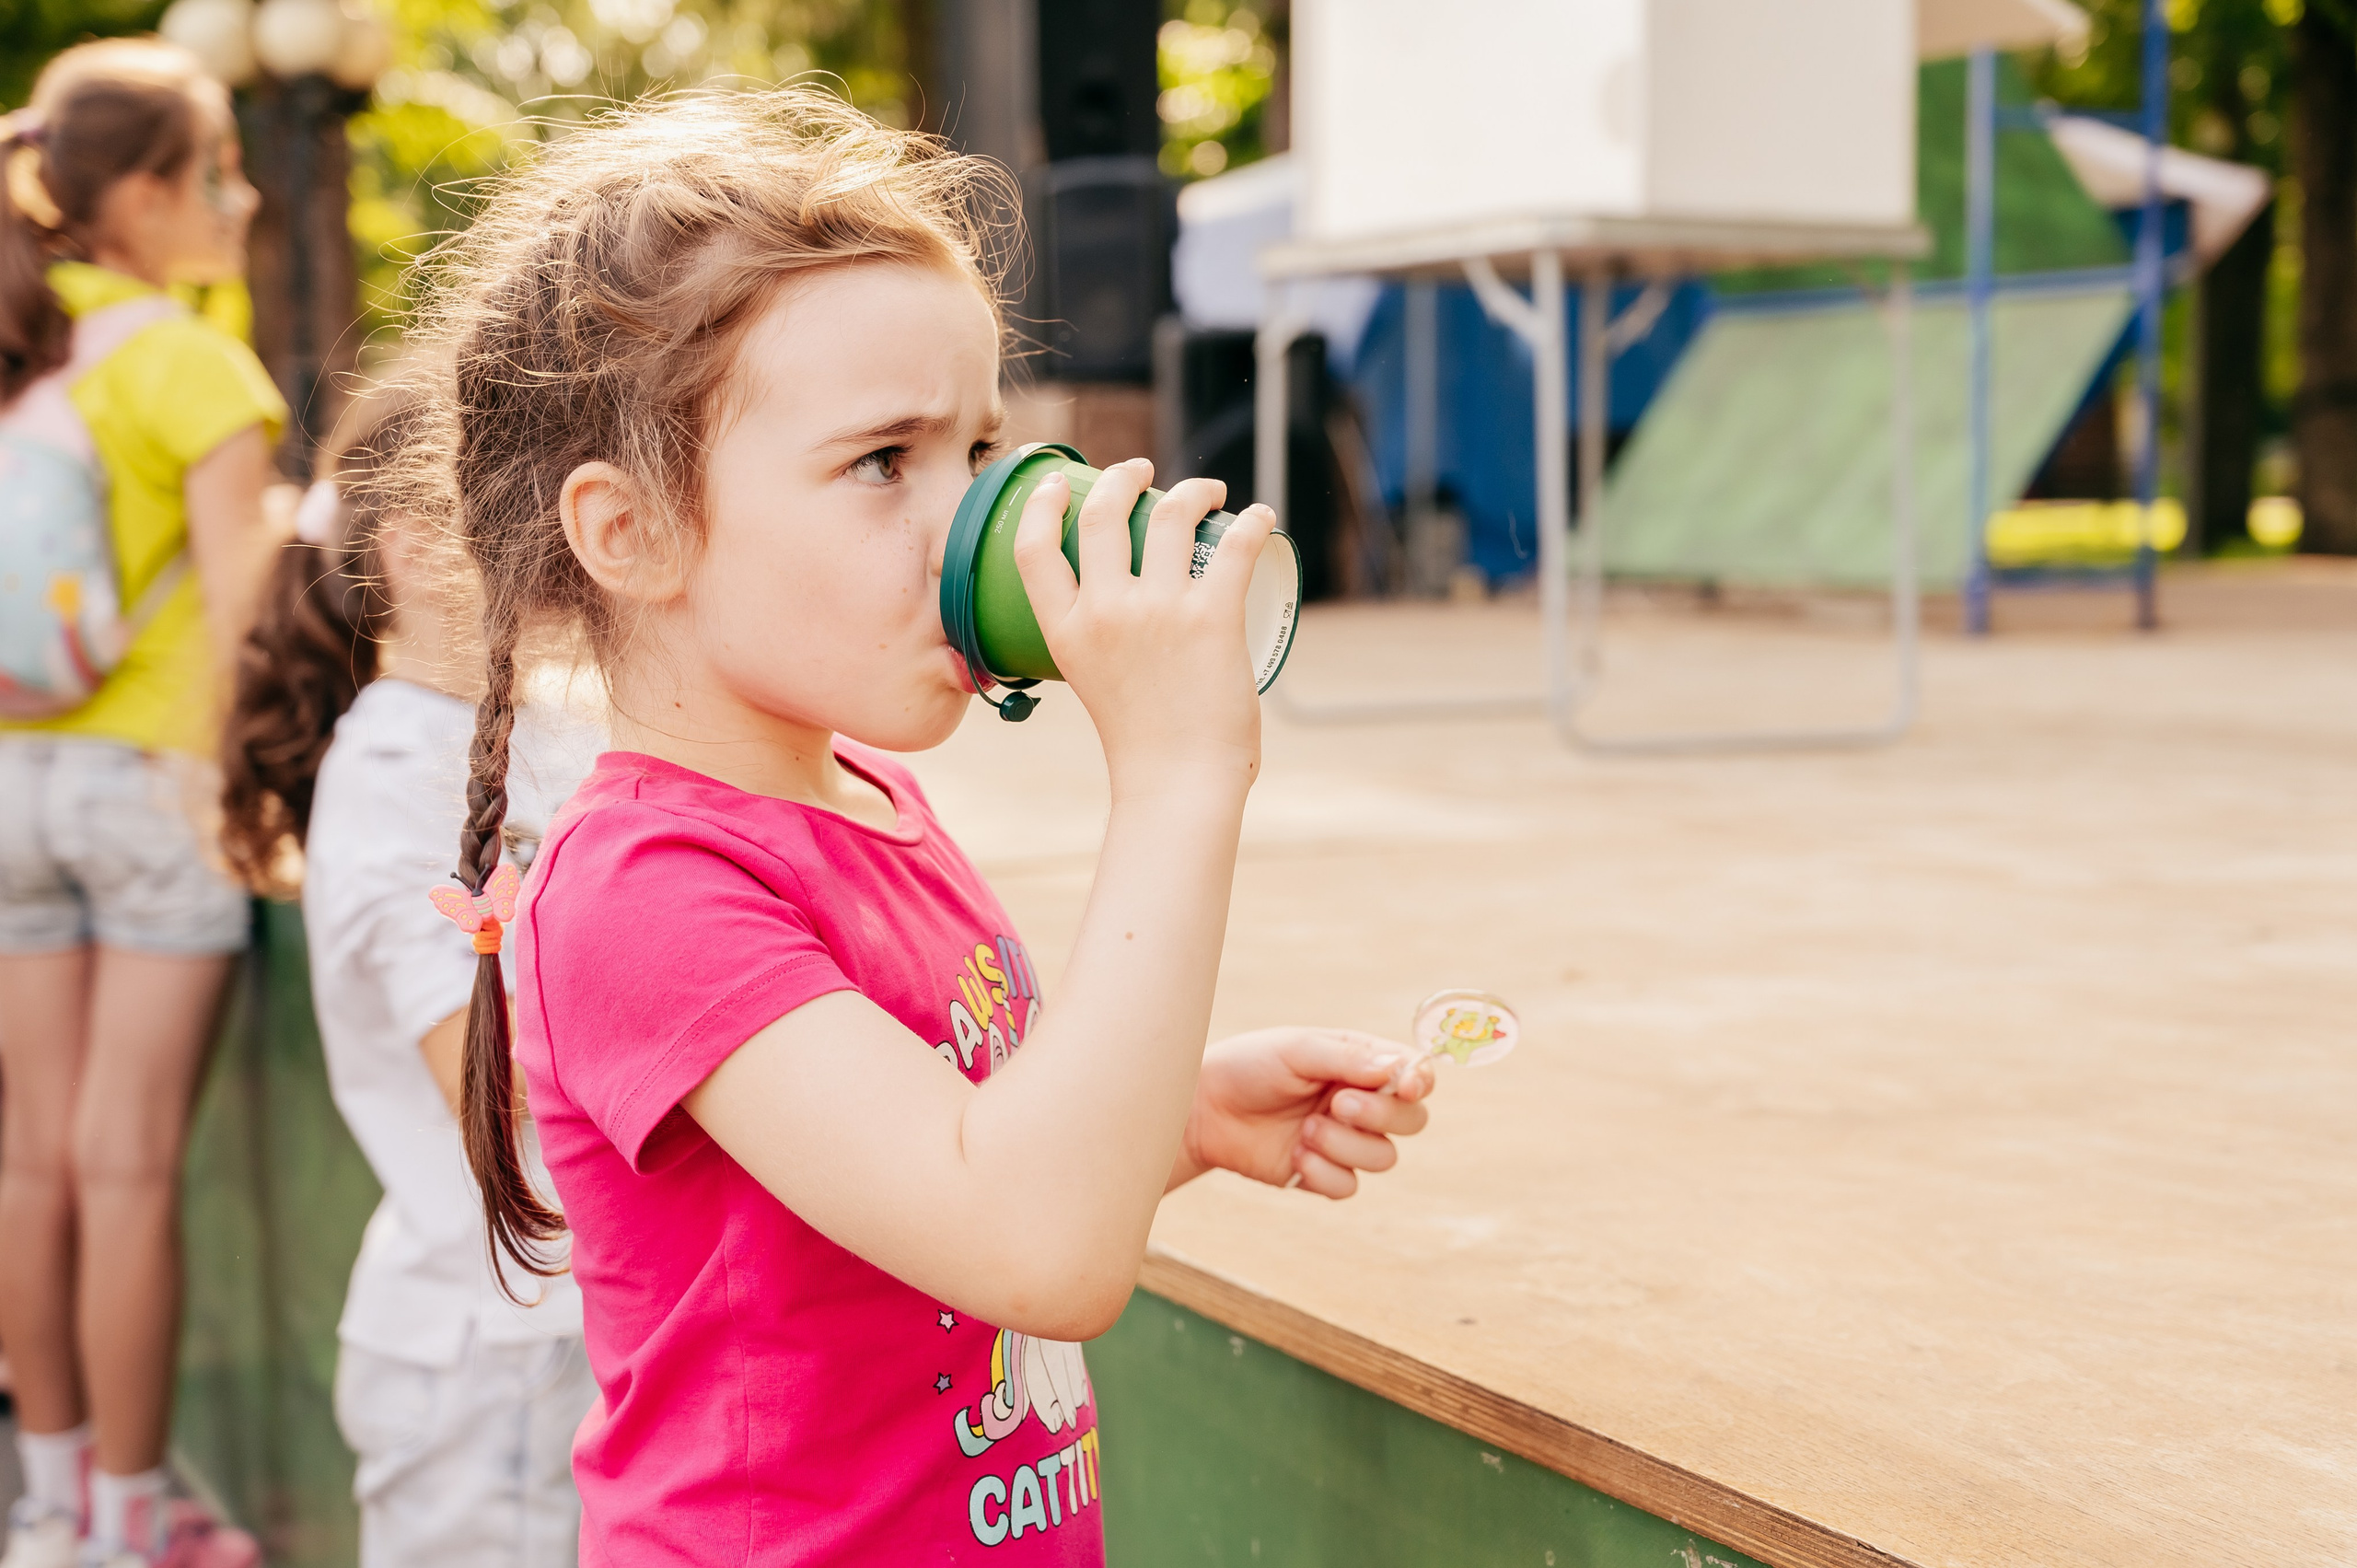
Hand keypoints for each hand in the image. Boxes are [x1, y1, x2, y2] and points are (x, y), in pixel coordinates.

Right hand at [1010, 460, 1274, 800]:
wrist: (1179, 783)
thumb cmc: (1142, 745)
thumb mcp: (1091, 681)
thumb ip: (1097, 643)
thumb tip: (1120, 613)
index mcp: (1066, 631)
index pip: (1034, 547)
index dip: (1042, 503)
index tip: (1059, 481)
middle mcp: (1105, 612)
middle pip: (1104, 512)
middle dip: (1123, 476)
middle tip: (1144, 471)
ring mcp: (1159, 611)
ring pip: (1172, 514)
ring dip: (1194, 491)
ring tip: (1209, 493)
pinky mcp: (1213, 616)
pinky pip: (1234, 546)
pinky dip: (1252, 521)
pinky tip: (1259, 516)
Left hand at [1174, 1028, 1435, 1199]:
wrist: (1203, 1109)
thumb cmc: (1248, 1066)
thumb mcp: (1297, 1050)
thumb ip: (1349, 1059)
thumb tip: (1398, 1070)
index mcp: (1361, 1063)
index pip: (1415, 1073)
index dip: (1420, 1081)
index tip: (1407, 1086)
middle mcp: (1361, 1102)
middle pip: (1412, 1120)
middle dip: (1380, 1115)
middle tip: (1337, 1104)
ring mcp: (1344, 1140)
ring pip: (1384, 1157)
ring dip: (1346, 1144)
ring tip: (1305, 1129)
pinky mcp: (1322, 1174)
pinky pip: (1349, 1186)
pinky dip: (1324, 1172)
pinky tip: (1295, 1155)